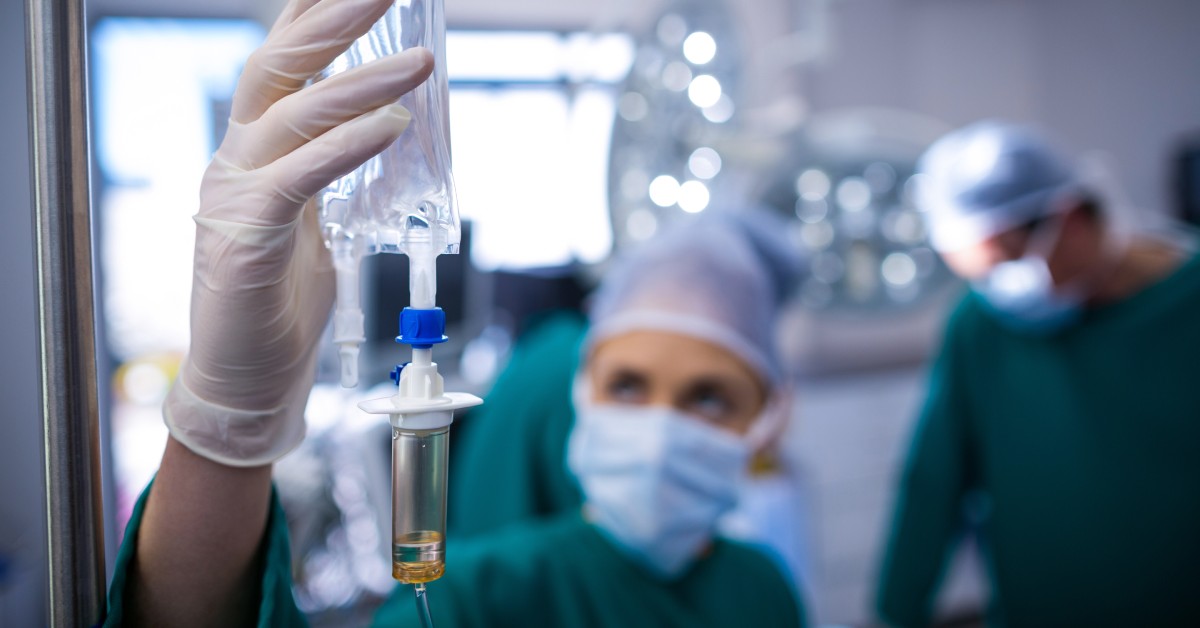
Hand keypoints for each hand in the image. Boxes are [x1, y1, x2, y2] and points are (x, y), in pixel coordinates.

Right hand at [165, 0, 433, 466]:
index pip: (283, 64)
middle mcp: (236, 157)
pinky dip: (346, 148)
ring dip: (362, 83)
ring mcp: (233, 193)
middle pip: (279, 66)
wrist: (248, 378)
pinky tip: (390, 126)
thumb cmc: (283, 299)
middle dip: (333, 19)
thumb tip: (382, 123)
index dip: (313, 16)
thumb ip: (332, 167)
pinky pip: (298, 178)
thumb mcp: (315, 217)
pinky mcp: (245, 236)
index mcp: (254, 149)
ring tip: (420, 63)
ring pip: (295, 115)